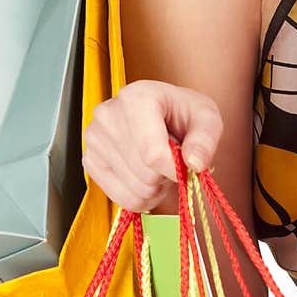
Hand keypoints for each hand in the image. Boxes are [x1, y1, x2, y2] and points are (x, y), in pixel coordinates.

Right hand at [82, 81, 223, 212]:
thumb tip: (194, 163)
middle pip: (145, 175)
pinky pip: (121, 198)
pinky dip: (140, 195)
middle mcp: (108, 115)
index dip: (176, 169)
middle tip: (171, 157)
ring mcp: (94, 139)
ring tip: (158, 164)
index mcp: (136, 97)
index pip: (153, 154)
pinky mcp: (89, 161)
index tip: (188, 165)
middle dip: (166, 175)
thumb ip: (205, 139)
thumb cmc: (182, 113)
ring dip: (155, 186)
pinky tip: (144, 174)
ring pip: (135, 190)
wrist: (160, 112)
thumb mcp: (206, 117)